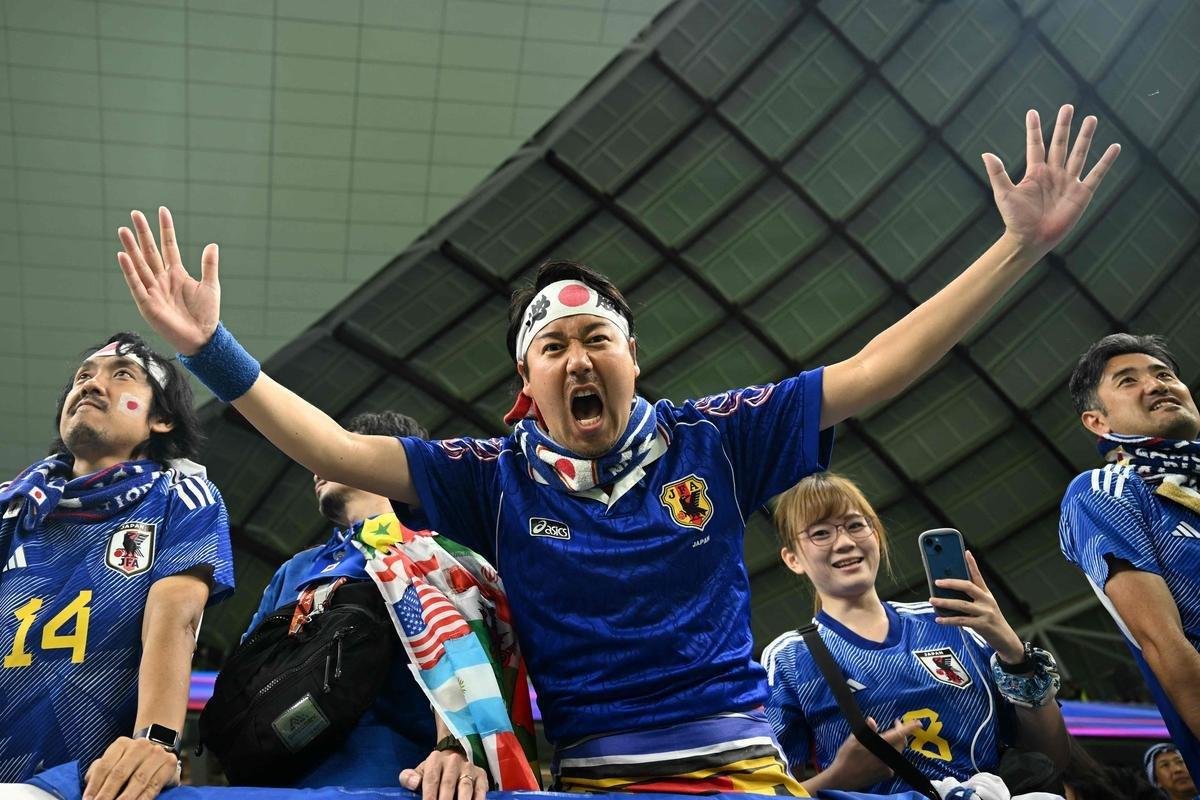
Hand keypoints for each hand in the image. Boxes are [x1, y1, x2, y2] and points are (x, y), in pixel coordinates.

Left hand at [83, 737, 178, 799]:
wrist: (159, 753)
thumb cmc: (130, 763)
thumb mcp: (114, 761)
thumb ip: (99, 770)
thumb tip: (88, 786)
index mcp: (122, 744)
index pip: (104, 766)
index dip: (94, 786)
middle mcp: (140, 746)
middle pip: (120, 773)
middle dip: (107, 794)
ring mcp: (156, 754)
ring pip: (138, 780)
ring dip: (124, 798)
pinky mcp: (169, 764)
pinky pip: (153, 786)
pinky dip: (142, 799)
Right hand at [117, 207, 219, 355]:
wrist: (202, 338)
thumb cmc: (206, 314)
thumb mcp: (210, 286)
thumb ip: (208, 265)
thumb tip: (212, 244)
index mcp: (177, 273)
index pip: (169, 246)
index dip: (166, 229)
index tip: (163, 210)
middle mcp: (162, 279)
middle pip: (150, 251)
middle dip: (142, 233)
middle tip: (135, 213)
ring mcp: (153, 290)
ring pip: (140, 264)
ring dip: (131, 247)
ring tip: (123, 229)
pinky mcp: (147, 303)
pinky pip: (136, 284)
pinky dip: (129, 270)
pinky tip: (123, 255)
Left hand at [400, 748, 487, 799]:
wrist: (453, 758)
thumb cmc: (433, 772)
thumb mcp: (420, 772)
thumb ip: (410, 778)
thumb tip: (413, 783)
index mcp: (435, 760)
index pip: (431, 779)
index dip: (428, 796)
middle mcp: (453, 761)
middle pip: (448, 784)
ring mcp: (468, 768)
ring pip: (465, 787)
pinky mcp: (481, 775)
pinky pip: (481, 789)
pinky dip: (478, 799)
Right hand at [819, 717, 921, 788]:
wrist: (843, 779)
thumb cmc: (846, 757)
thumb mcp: (853, 740)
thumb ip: (866, 730)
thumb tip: (872, 721)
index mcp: (879, 746)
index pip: (898, 735)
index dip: (909, 728)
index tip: (918, 723)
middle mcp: (887, 757)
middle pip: (900, 743)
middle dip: (900, 733)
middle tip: (895, 724)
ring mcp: (888, 767)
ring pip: (897, 752)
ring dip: (896, 743)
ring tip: (887, 738)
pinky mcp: (887, 774)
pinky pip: (893, 760)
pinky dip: (890, 753)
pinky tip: (880, 752)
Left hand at [931, 551, 1024, 662]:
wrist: (1006, 640)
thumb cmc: (991, 621)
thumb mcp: (985, 606)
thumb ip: (971, 599)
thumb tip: (948, 592)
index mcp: (987, 594)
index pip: (978, 575)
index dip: (972, 563)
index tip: (965, 552)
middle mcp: (987, 601)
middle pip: (968, 587)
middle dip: (951, 583)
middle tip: (937, 581)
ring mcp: (985, 613)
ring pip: (961, 604)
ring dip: (945, 602)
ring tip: (932, 600)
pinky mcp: (982, 625)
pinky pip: (961, 621)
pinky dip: (948, 620)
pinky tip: (938, 619)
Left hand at [984, 104, 1119, 254]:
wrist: (1030, 239)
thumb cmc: (1015, 219)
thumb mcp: (1004, 194)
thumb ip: (998, 173)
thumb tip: (986, 153)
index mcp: (1035, 172)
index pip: (1036, 145)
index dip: (1034, 129)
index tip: (1032, 112)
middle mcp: (1053, 173)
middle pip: (1060, 144)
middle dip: (1064, 126)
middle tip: (1068, 107)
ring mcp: (1068, 182)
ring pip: (1079, 154)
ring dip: (1085, 137)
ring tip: (1091, 119)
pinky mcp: (1082, 193)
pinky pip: (1096, 174)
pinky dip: (1106, 161)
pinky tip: (1115, 147)